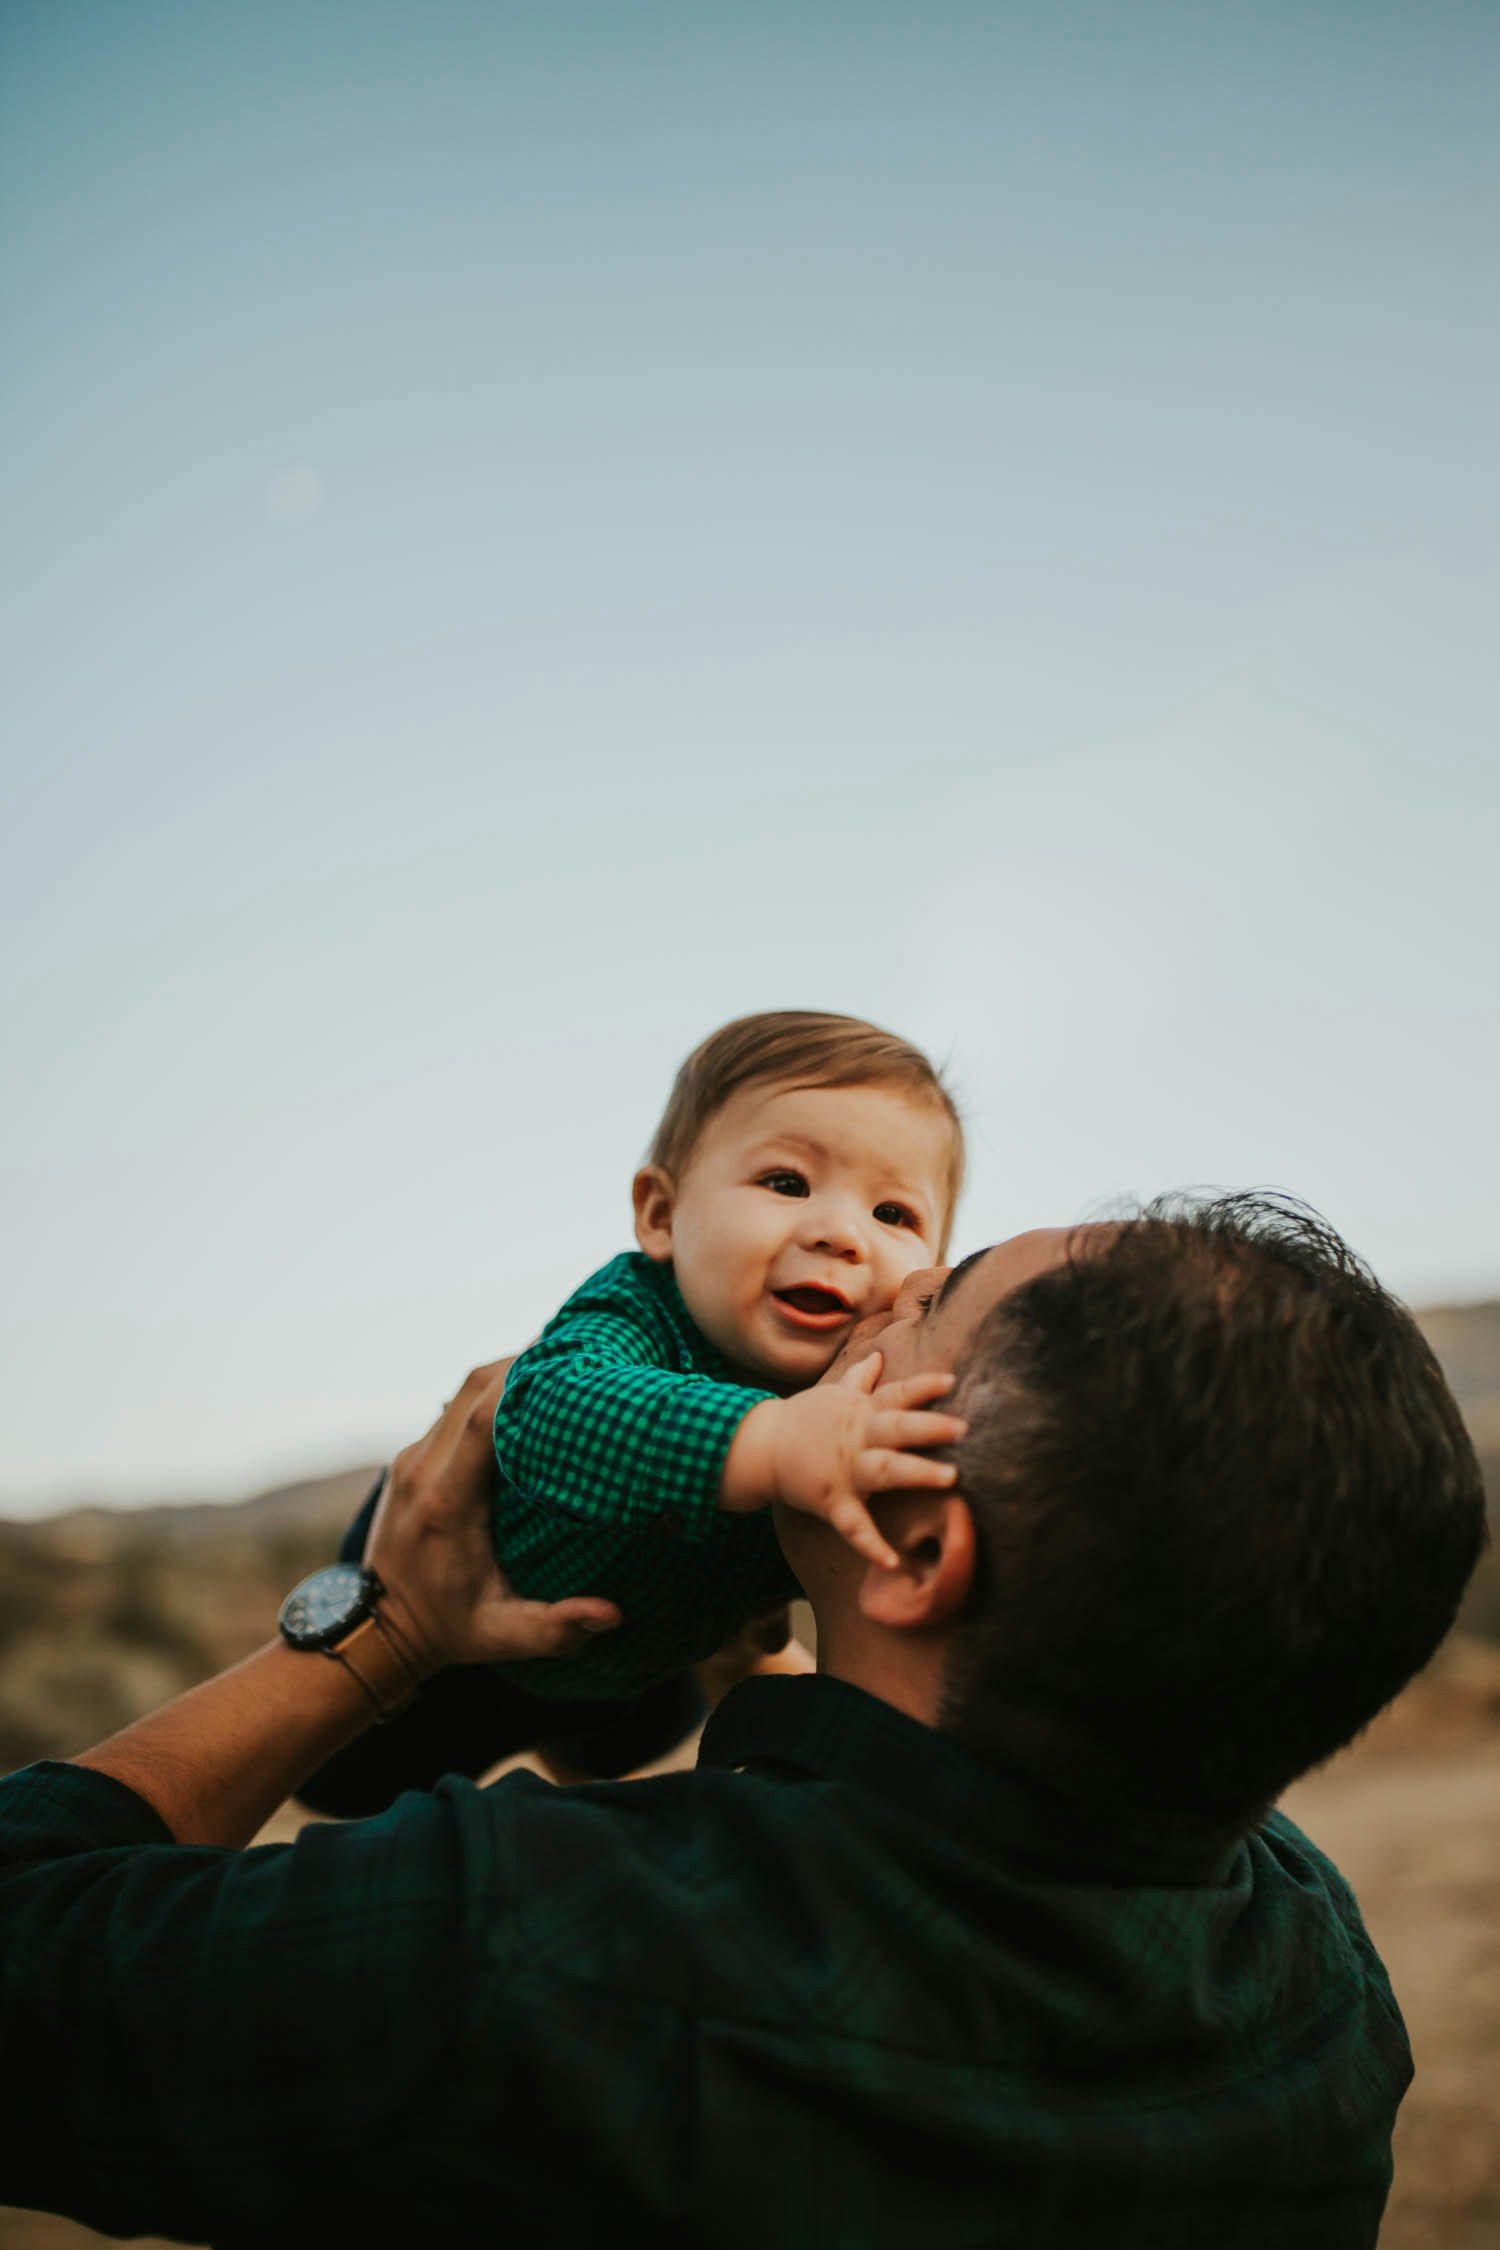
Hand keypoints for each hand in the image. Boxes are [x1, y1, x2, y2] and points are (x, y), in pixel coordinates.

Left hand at [365, 1357, 621, 1672]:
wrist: (378, 1630)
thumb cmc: (446, 1630)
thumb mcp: (499, 1637)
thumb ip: (554, 1628)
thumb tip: (611, 1615)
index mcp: (445, 1502)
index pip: (484, 1420)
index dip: (523, 1381)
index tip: (567, 1360)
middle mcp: (422, 1470)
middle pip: (472, 1389)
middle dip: (522, 1363)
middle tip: (575, 1352)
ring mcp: (411, 1460)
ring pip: (460, 1393)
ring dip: (505, 1374)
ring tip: (556, 1366)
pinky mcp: (411, 1459)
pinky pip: (451, 1410)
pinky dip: (488, 1395)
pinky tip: (524, 1397)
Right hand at [721, 1354, 966, 1569]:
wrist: (762, 1446)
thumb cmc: (806, 1419)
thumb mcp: (834, 1395)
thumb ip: (861, 1378)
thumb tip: (879, 1353)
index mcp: (862, 1412)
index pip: (897, 1394)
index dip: (924, 1387)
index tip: (952, 1381)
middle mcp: (857, 1438)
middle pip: (896, 1427)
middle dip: (929, 1427)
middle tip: (964, 1428)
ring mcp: (844, 1470)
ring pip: (884, 1470)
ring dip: (917, 1472)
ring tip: (951, 1478)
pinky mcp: (830, 1500)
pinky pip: (852, 1524)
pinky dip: (870, 1544)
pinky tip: (892, 1561)